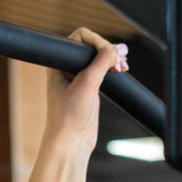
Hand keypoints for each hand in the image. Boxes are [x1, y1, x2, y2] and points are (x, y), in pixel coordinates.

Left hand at [50, 27, 126, 161]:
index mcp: (58, 64)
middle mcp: (67, 69)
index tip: (108, 53)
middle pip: (91, 46)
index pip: (79, 37)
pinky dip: (112, 69)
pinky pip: (102, 71)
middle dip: (107, 49)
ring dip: (112, 59)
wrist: (71, 143)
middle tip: (120, 60)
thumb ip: (102, 62)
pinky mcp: (89, 90)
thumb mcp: (87, 83)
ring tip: (123, 66)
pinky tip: (121, 71)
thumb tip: (118, 48)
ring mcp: (78, 79)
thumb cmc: (69, 116)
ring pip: (98, 59)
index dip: (97, 41)